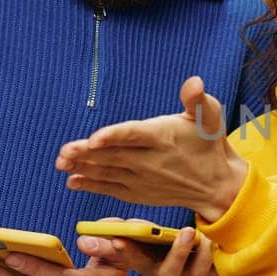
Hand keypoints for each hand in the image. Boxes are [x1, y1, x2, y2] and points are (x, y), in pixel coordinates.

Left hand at [56, 76, 247, 222]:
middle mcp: (151, 161)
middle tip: (63, 152)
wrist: (215, 185)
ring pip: (108, 172)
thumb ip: (197, 99)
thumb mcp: (210, 117)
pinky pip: (110, 189)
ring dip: (83, 168)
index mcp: (164, 138)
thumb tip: (194, 83)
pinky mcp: (137, 192)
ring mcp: (142, 179)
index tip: (92, 139)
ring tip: (61, 163)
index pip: (134, 136)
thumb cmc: (208, 144)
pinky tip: (73, 180)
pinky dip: (91, 185)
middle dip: (86, 154)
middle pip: (114, 156)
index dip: (112, 137)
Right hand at [79, 219, 216, 275]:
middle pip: (170, 270)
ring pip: (199, 267)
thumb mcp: (134, 246)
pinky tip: (220, 240)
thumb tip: (84, 239)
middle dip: (177, 251)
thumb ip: (112, 238)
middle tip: (185, 231)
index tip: (118, 240)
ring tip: (205, 234)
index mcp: (145, 267)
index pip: (132, 260)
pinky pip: (220, 266)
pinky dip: (221, 253)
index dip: (124, 252)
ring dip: (204, 250)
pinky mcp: (213, 273)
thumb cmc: (154, 251)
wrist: (186, 272)